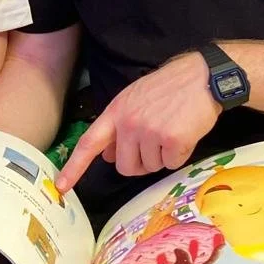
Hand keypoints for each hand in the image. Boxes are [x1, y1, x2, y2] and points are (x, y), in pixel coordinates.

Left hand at [56, 52, 220, 192]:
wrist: (202, 77)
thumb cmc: (168, 89)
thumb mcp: (135, 100)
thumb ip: (119, 127)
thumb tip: (108, 156)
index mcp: (116, 112)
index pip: (89, 143)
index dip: (74, 167)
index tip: (61, 186)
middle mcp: (129, 123)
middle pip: (126, 167)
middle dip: (140, 163)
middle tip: (155, 143)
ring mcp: (150, 132)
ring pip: (150, 167)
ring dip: (162, 156)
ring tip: (171, 130)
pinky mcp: (172, 140)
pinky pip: (172, 164)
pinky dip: (179, 154)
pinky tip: (184, 134)